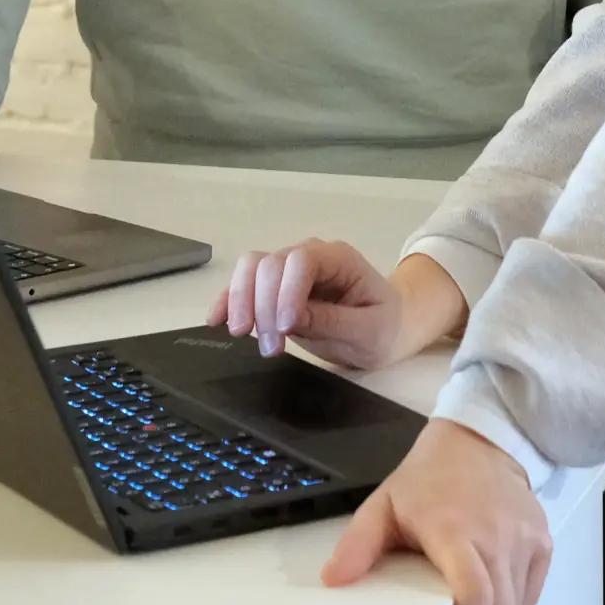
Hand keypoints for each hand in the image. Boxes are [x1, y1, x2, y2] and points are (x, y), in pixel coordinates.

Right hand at [212, 244, 465, 370]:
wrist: (389, 327)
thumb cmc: (386, 326)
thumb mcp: (369, 331)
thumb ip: (332, 321)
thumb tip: (290, 318)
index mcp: (338, 259)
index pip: (301, 261)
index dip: (287, 291)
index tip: (285, 329)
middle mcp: (309, 257)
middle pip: (269, 263)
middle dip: (262, 304)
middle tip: (269, 347)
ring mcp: (289, 272)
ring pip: (251, 269)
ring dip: (241, 302)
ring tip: (244, 336)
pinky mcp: (274, 291)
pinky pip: (245, 286)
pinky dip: (227, 300)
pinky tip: (215, 321)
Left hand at [325, 418, 551, 604]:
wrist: (479, 440)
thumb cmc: (431, 475)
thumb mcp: (385, 503)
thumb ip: (359, 542)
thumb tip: (334, 578)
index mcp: (454, 531)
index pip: (474, 593)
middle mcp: (496, 537)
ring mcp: (524, 541)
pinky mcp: (542, 543)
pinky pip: (533, 593)